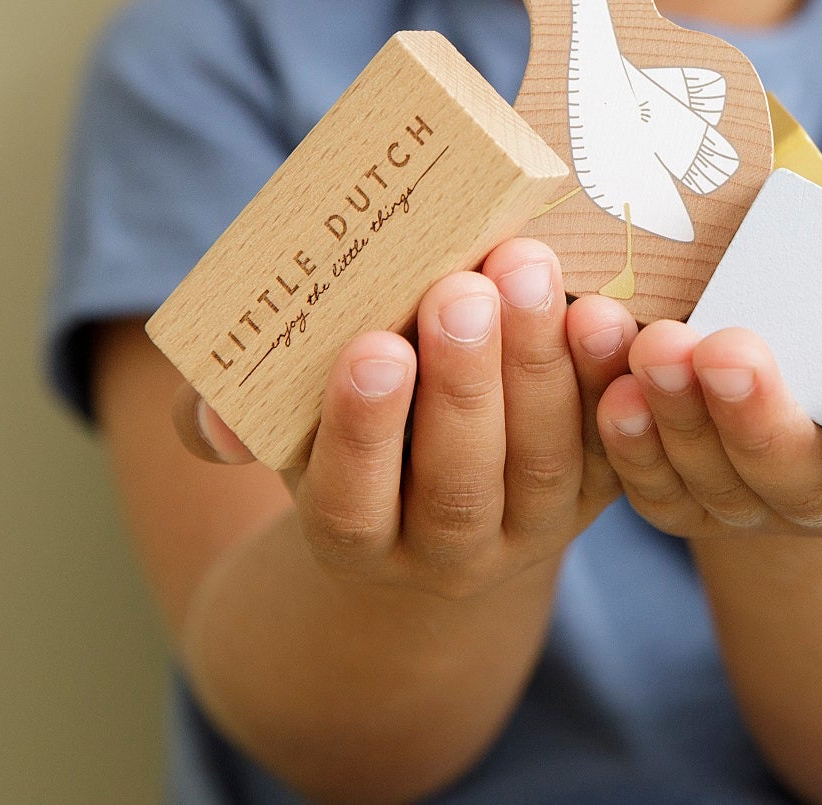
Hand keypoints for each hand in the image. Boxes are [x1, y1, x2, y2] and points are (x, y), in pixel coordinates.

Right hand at [171, 238, 639, 600]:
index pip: (351, 500)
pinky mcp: (596, 495)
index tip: (373, 348)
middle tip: (462, 289)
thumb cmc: (347, 436)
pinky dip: (610, 380)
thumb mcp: (285, 433)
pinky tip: (604, 310)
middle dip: (463, 383)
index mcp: (353, 538)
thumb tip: (207, 418)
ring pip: (540, 463)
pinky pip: (614, 447)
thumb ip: (237, 416)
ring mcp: (528, 530)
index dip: (362, 429)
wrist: (439, 509)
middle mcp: (444, 551)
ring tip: (527, 270)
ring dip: (539, 364)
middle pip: (457, 483)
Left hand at [591, 240, 821, 538]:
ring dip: (674, 417)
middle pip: (793, 473)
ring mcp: (752, 501)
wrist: (820, 364)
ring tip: (650, 346)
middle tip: (724, 347)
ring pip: (710, 478)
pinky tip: (604, 383)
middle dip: (754, 415)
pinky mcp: (684, 498)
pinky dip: (623, 438)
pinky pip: (649, 483)